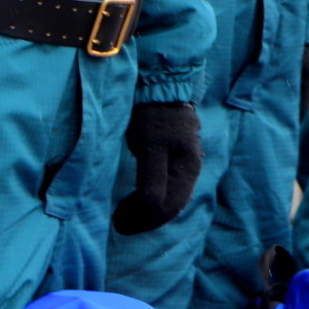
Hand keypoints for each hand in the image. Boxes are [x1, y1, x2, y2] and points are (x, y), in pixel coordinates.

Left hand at [112, 102, 204, 234]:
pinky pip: (169, 188)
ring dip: (149, 212)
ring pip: (171, 200)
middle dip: (145, 219)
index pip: (168, 206)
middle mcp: (190, 169)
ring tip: (126, 215)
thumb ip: (152, 178)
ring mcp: (185, 163)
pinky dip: (154, 200)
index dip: (142, 219)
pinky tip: (139, 200)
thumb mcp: (151, 146)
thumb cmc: (153, 114)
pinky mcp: (177, 157)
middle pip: (171, 206)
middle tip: (118, 224)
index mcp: (187, 168)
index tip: (118, 222)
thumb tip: (150, 209)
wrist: (161, 85)